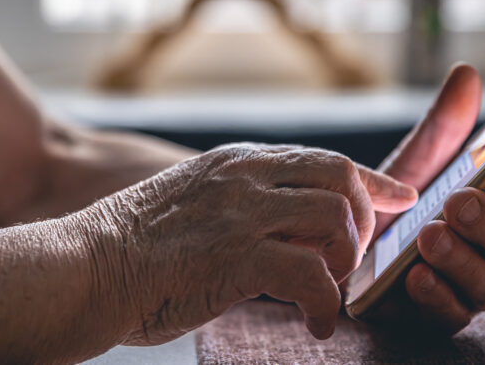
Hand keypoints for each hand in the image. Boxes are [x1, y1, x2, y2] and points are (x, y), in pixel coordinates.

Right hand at [83, 143, 416, 344]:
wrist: (82, 267)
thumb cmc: (132, 247)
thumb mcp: (192, 202)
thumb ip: (238, 202)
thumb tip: (282, 227)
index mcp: (236, 163)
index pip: (323, 159)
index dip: (372, 178)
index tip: (402, 195)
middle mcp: (245, 177)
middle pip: (340, 180)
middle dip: (363, 219)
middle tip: (351, 258)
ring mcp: (242, 212)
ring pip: (335, 221)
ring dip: (345, 261)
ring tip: (327, 289)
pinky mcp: (237, 255)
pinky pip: (313, 277)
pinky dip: (326, 305)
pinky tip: (315, 325)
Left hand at [368, 64, 484, 334]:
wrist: (331, 257)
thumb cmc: (383, 214)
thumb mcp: (406, 169)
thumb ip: (438, 131)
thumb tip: (466, 73)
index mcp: (484, 210)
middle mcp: (482, 250)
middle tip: (460, 201)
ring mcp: (462, 286)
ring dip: (461, 257)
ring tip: (430, 237)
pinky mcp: (433, 316)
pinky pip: (449, 315)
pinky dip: (435, 295)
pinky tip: (414, 277)